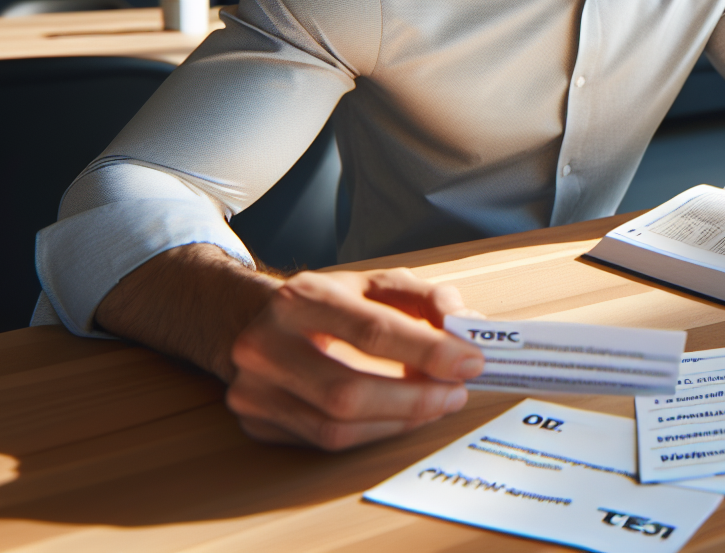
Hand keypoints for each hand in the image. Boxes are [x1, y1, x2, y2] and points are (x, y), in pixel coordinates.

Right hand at [225, 268, 484, 449]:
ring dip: (399, 421)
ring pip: (337, 427)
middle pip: (349, 392)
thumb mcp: (375, 283)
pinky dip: (374, 432)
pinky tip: (401, 417)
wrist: (256, 320)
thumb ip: (425, 297)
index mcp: (300, 298)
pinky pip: (325, 441)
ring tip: (436, 404)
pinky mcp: (256, 422)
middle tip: (457, 393)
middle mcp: (265, 345)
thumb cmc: (329, 303)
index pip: (371, 331)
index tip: (471, 362)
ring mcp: (254, 389)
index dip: (428, 352)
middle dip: (415, 399)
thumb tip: (463, 325)